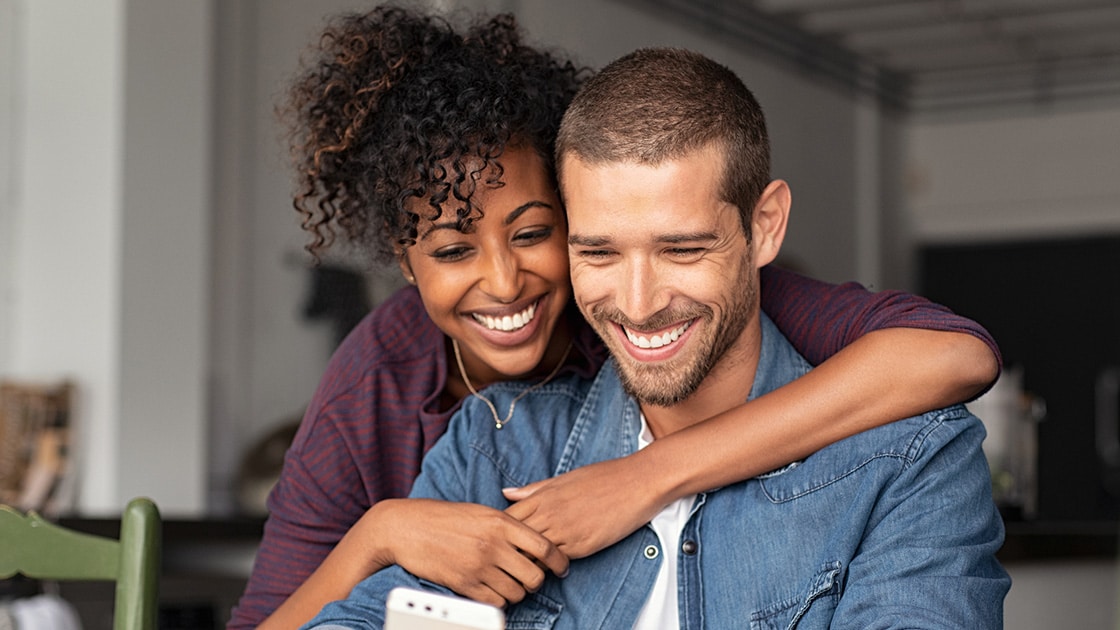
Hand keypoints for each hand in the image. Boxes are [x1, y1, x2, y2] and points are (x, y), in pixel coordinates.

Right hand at [373, 499, 568, 607]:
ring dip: (517, 592)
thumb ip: (507, 526)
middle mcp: (493, 544)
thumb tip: (533, 541)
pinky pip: (495, 602)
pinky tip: (492, 591)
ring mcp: (479, 565)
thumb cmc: (444, 517)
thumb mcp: (481, 512)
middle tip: (529, 578)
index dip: (559, 561)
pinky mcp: (464, 584)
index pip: (545, 546)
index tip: (561, 567)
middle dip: (536, 581)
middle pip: (534, 575)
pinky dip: (499, 601)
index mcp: (501, 522)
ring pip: (517, 592)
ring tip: (508, 583)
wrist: (407, 527)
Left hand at [503, 455, 665, 558]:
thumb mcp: (564, 478)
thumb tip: (507, 493)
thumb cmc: (604, 477)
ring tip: (532, 564)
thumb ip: (534, 489)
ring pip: (533, 554)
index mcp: (543, 496)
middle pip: (515, 539)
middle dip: (510, 549)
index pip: (507, 519)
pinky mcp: (582, 546)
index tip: (504, 537)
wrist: (638, 482)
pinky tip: (553, 564)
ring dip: (530, 560)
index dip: (502, 531)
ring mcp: (565, 531)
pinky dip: (551, 565)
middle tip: (512, 556)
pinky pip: (557, 561)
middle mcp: (550, 514)